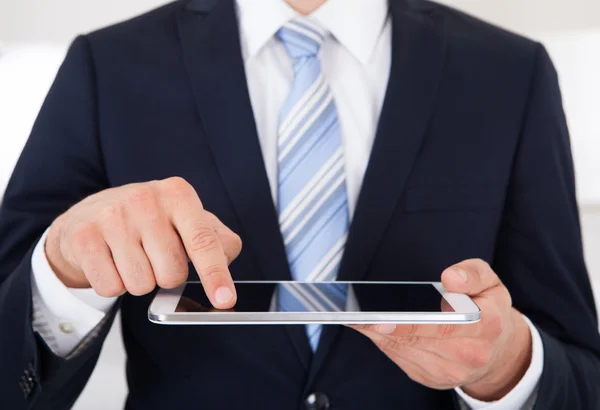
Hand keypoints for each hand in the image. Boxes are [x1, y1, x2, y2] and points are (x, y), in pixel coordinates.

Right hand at [45, 177, 241, 308]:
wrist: (90, 216)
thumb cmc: (151, 222)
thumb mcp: (187, 221)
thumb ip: (216, 240)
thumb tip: (226, 261)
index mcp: (178, 194)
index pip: (203, 241)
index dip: (216, 274)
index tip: (225, 300)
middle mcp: (146, 199)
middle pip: (172, 273)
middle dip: (167, 276)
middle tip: (154, 257)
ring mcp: (112, 216)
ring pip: (141, 285)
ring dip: (140, 281)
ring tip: (131, 257)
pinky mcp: (84, 236)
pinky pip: (111, 287)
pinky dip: (114, 284)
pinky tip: (110, 261)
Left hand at [349, 259, 532, 400]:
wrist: (498, 351)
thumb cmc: (489, 310)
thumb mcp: (491, 283)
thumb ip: (473, 274)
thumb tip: (451, 278)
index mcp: (487, 326)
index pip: (444, 326)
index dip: (410, 325)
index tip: (383, 319)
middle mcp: (470, 354)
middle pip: (418, 341)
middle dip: (385, 328)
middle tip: (358, 316)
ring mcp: (451, 372)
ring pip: (406, 352)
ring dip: (380, 336)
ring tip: (359, 319)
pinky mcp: (434, 379)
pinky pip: (403, 360)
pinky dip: (386, 344)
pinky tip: (373, 329)